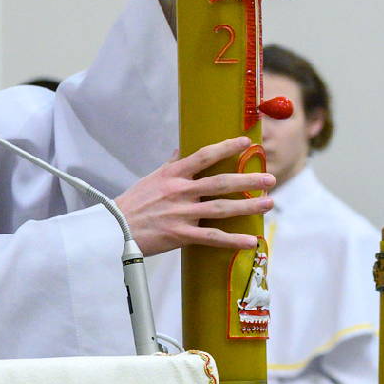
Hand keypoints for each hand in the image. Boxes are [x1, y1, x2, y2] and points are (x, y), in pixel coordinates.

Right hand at [115, 135, 273, 256]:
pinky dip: (232, 240)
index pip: (204, 156)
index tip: (246, 142)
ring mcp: (181, 213)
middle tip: (270, 179)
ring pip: (221, 208)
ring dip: (247, 206)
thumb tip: (180, 151)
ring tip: (268, 203)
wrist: (114, 229)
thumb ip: (170, 166)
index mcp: (172, 174)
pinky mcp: (180, 235)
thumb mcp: (150, 179)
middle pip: (220, 183)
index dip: (226, 147)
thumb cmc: (132, 204)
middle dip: (247, 180)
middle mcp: (180, 191)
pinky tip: (250, 241)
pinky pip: (212, 237)